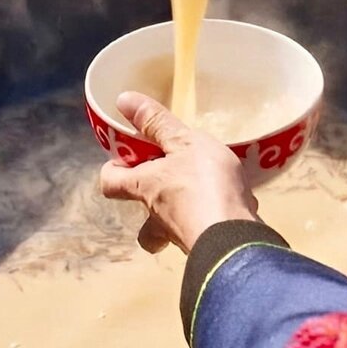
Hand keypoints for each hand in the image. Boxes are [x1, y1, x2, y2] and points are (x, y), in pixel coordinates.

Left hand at [100, 92, 259, 253]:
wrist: (236, 238)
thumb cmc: (204, 185)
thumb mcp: (184, 143)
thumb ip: (158, 122)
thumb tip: (123, 99)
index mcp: (145, 187)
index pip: (110, 184)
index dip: (112, 171)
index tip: (124, 159)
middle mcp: (158, 218)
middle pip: (142, 225)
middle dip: (149, 212)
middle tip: (169, 189)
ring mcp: (183, 236)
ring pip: (174, 232)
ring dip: (185, 217)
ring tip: (206, 197)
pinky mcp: (210, 248)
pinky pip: (206, 233)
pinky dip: (214, 222)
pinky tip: (234, 207)